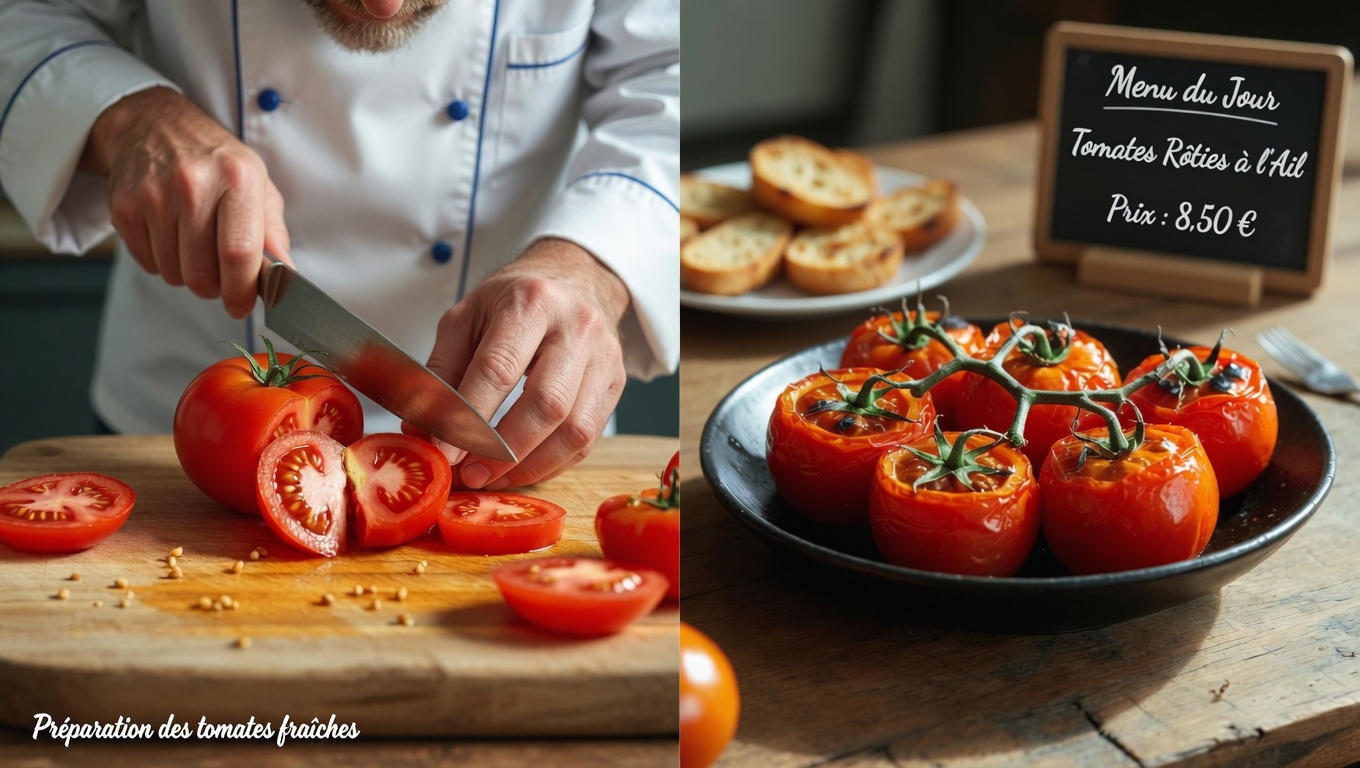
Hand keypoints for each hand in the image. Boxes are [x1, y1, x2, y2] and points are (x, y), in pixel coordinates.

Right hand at [81, 87, 289, 317]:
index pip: (239, 252)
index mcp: (236, 179)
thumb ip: (273, 233)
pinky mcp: (124, 207)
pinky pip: (148, 263)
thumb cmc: (215, 161)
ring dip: (188, 274)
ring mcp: (153, 196)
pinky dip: (162, 262)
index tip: (242, 305)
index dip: (242, 290)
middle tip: (220, 274)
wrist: (154, 125)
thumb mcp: (258, 185)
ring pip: (174, 274)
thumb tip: (286, 277)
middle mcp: (193, 185)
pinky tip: (170, 235)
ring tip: (195, 245)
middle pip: (203, 273)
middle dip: (215, 287)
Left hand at [424, 238, 630, 488]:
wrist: (574, 280)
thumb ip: (442, 372)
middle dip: (503, 450)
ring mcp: (604, 357)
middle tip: (469, 474)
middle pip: (546, 405)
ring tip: (492, 477)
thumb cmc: (515, 300)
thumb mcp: (466, 318)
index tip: (442, 453)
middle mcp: (577, 327)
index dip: (469, 418)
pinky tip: (522, 469)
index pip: (498, 369)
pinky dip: (552, 464)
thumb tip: (422, 429)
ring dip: (530, 466)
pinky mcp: (617, 384)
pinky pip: (588, 439)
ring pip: (575, 431)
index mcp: (532, 302)